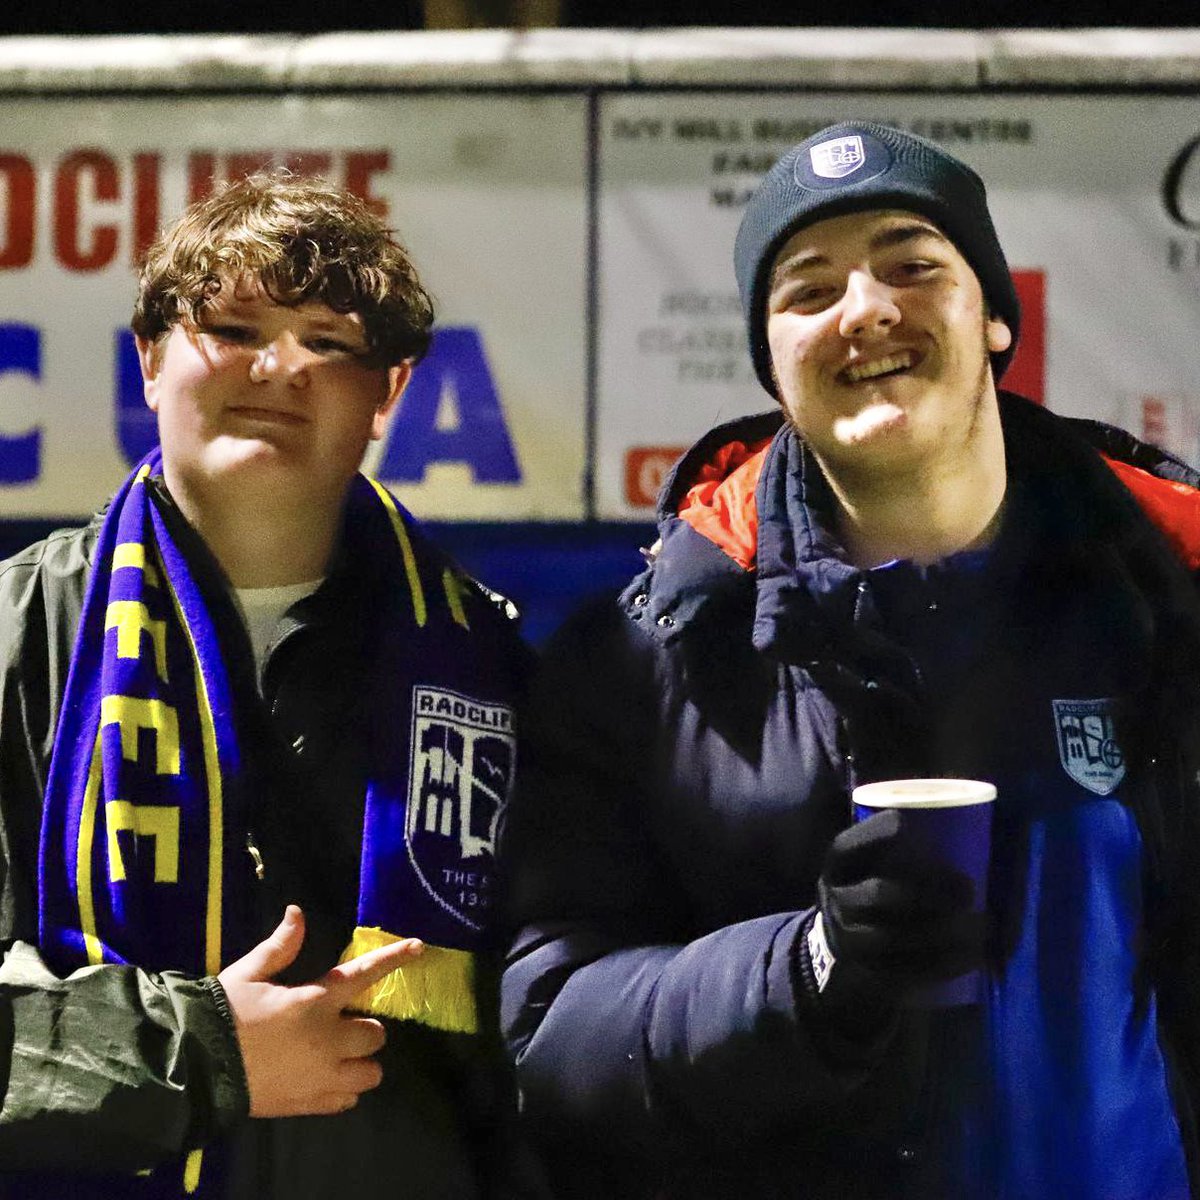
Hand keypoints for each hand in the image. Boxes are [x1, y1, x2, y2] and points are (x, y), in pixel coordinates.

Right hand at [217, 905, 423, 1117]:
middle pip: (377, 1034)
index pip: (365, 974)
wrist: (195, 1069)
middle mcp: (329, 1038)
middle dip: (366, 1028)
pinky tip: (324, 1080)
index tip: (419, 947)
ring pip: (371, 1073)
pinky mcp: (310, 1103)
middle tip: (342, 1026)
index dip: (395, 958)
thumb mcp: (248, 973)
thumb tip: (297, 912)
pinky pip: (347, 1100)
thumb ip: (280, 947)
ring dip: (361, 1062)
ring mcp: (323, 1075)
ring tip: (339, 1057)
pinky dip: (343, 1090)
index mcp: (316, 1000)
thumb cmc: (223, 1015)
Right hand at [815, 809, 984, 999]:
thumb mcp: (869, 859)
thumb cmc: (872, 884)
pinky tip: (972, 954)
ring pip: (894, 938)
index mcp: (839, 866)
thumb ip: (901, 842)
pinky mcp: (867, 972)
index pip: (852, 846)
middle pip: (881, 895)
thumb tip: (963, 814)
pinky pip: (906, 972)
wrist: (838, 940)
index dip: (880, 834)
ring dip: (943, 932)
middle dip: (929, 892)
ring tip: (981, 924)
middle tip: (968, 888)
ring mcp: (849, 940)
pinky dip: (943, 964)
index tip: (912, 826)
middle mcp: (837, 900)